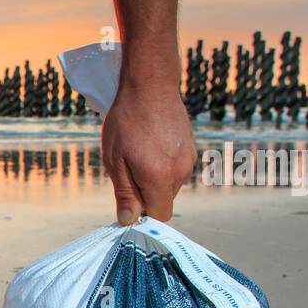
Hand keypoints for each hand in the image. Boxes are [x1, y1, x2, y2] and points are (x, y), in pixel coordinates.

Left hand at [101, 83, 195, 223]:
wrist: (150, 86)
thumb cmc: (126, 122)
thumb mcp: (115, 161)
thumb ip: (125, 194)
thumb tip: (128, 221)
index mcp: (160, 177)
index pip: (160, 215)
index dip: (143, 214)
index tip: (128, 203)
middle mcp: (180, 171)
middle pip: (164, 201)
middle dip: (146, 194)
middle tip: (127, 169)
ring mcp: (189, 160)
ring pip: (170, 186)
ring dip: (154, 180)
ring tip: (139, 153)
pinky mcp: (191, 150)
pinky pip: (176, 170)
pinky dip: (163, 166)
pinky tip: (151, 146)